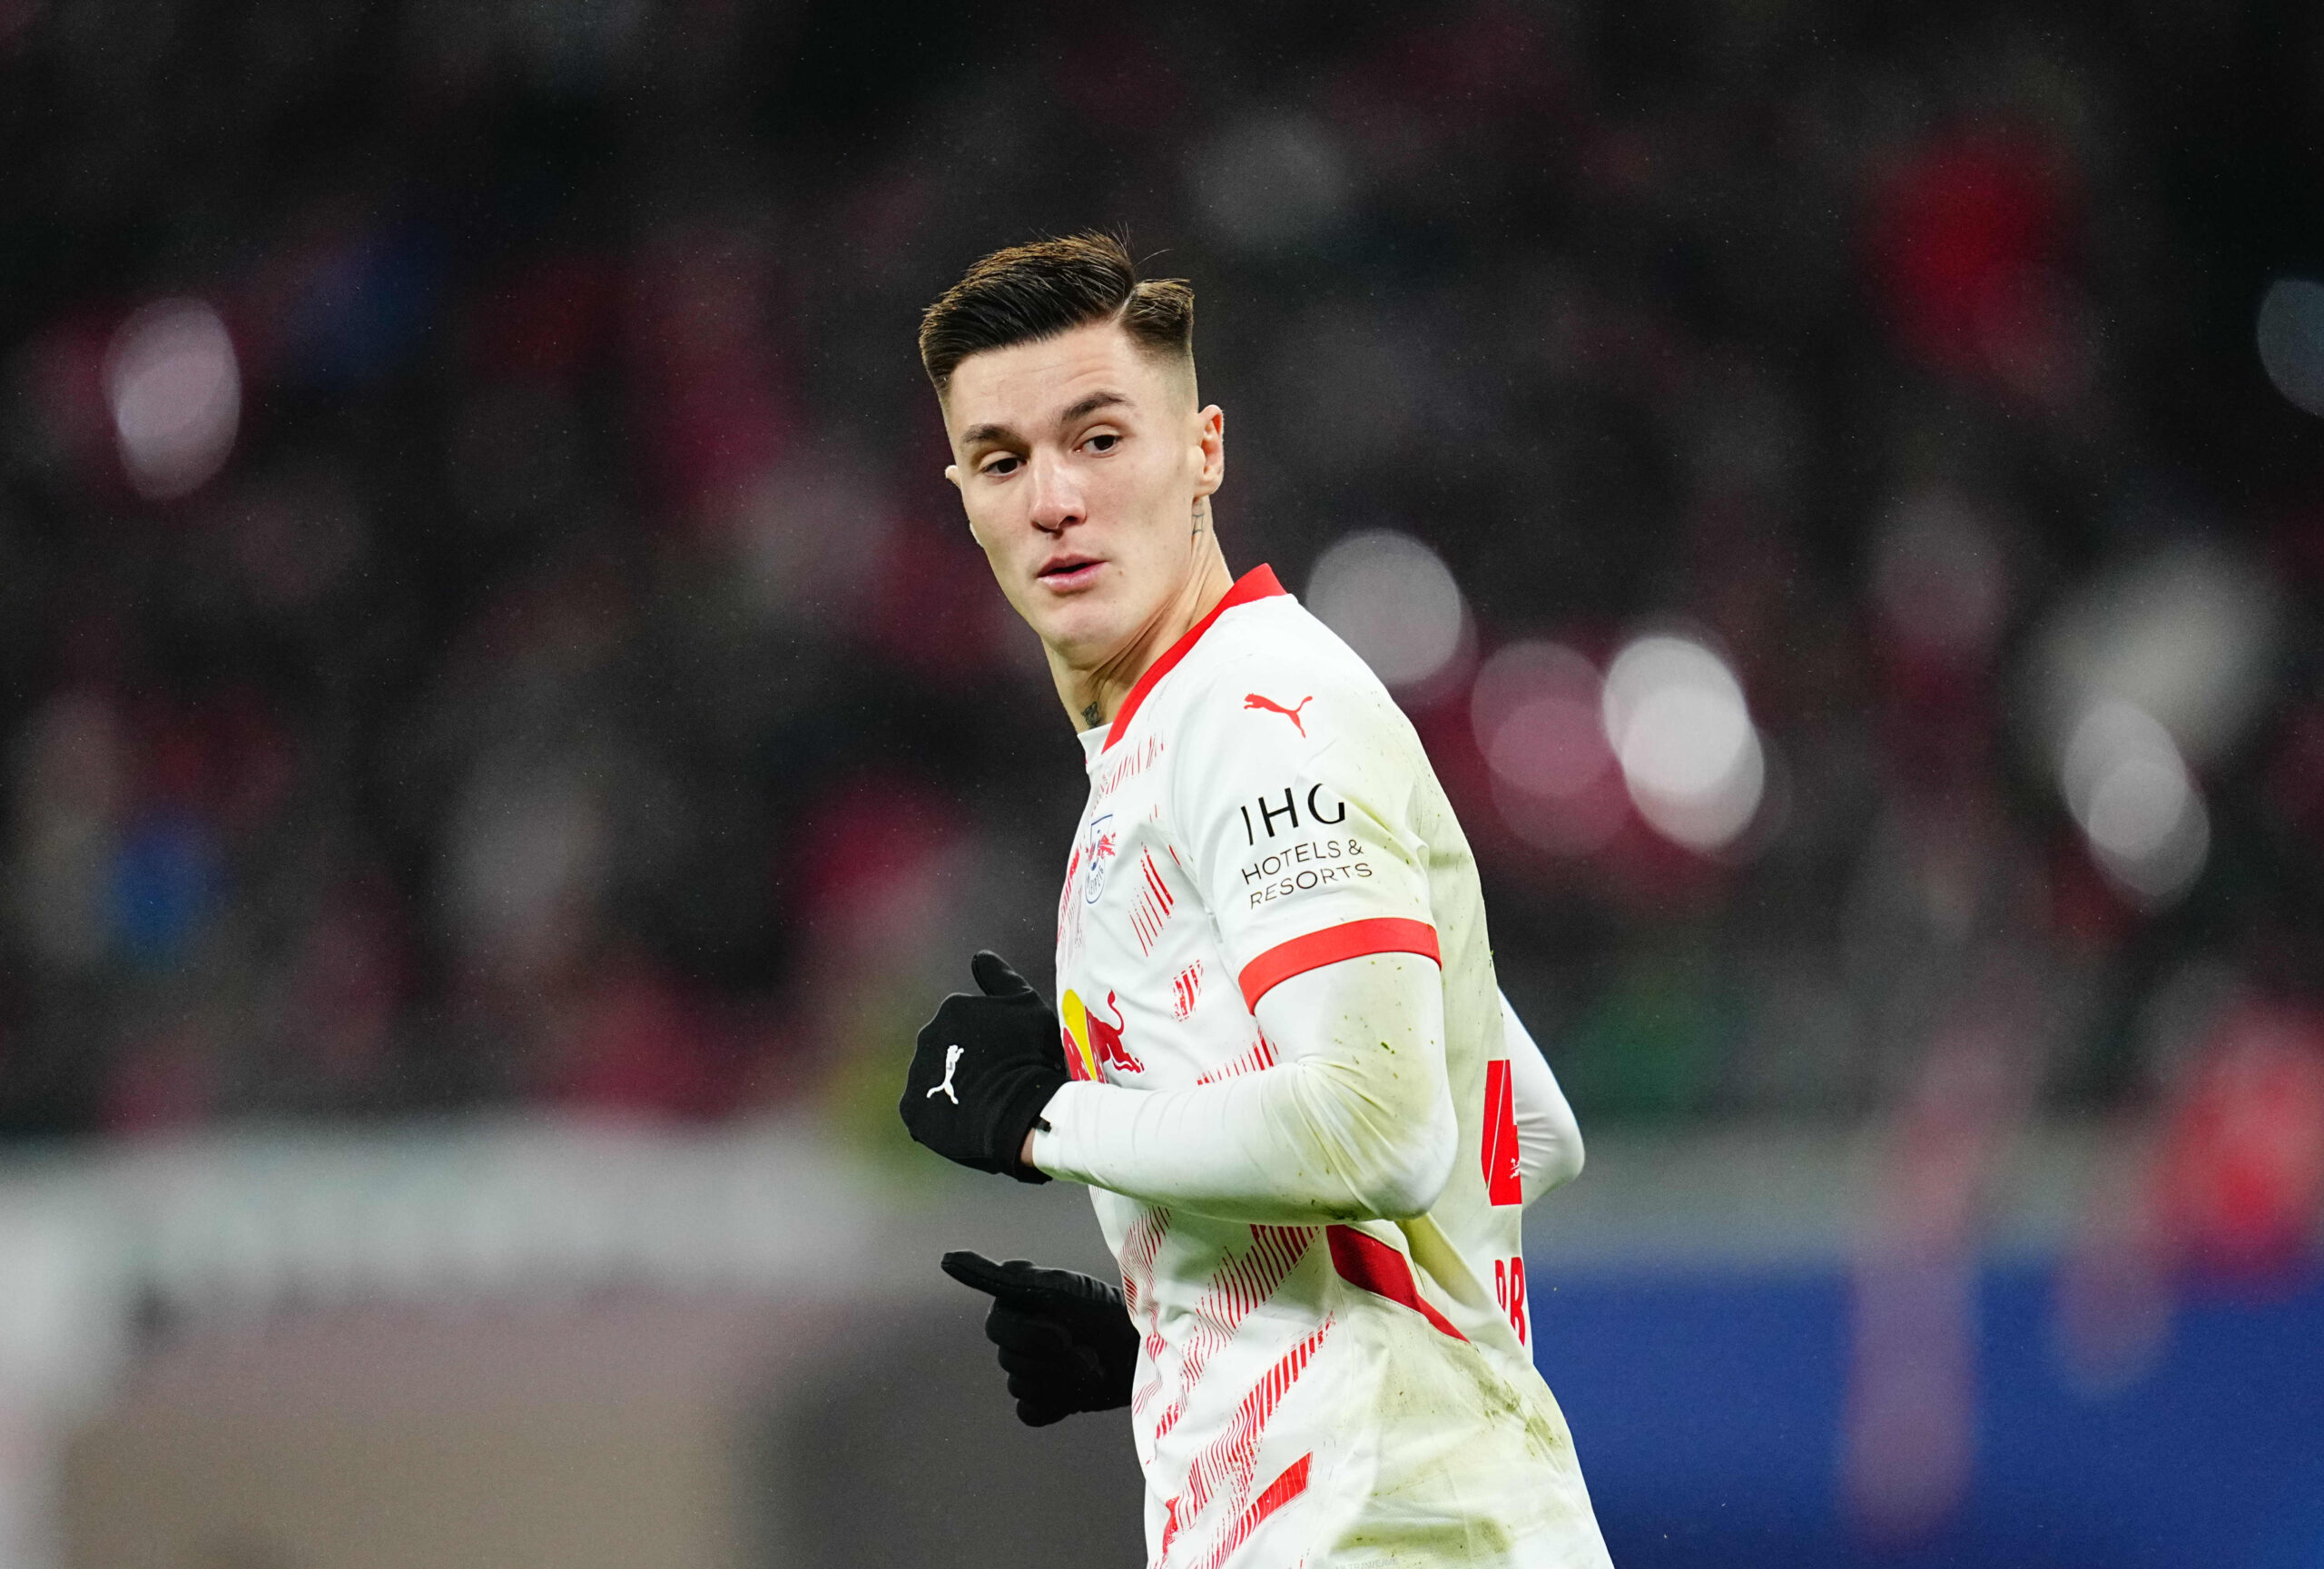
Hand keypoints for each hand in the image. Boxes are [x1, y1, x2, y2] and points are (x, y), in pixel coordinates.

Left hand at [899, 952, 1067, 1183]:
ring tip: (985, 1103)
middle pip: (949, 1048)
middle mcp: (927, 1036)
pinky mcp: (912, 1108)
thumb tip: (980, 956)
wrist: (1019, 1111)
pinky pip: (925, 1108)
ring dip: (954, 1086)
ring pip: (936, 1077)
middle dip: (968, 1061)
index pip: (968, 1022)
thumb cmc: (1030, 1055)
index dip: (991, 1040)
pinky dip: (941, 1113)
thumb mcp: (1028, 1006)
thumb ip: (1000, 977)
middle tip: (997, 1079)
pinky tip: (966, 1119)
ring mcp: (917, 1073)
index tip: (1009, 1055)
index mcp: (953, 1009)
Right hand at [940, 1250, 1140, 1425]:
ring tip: (1090, 1367)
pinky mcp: (1042, 1399)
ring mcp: (1027, 1369)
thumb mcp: (1057, 1289)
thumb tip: (945, 1260)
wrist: (1144, 1353)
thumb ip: (1001, 1279)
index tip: (1068, 1331)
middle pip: (1009, 1361)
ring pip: (1020, 1387)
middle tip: (1088, 1352)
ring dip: (1062, 1382)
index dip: (1037, 1337)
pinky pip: (1029, 1412)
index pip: (999, 1329)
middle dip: (1055, 1361)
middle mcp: (1015, 1333)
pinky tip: (1077, 1392)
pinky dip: (1057, 1405)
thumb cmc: (1106, 1312)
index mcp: (1013, 1303)